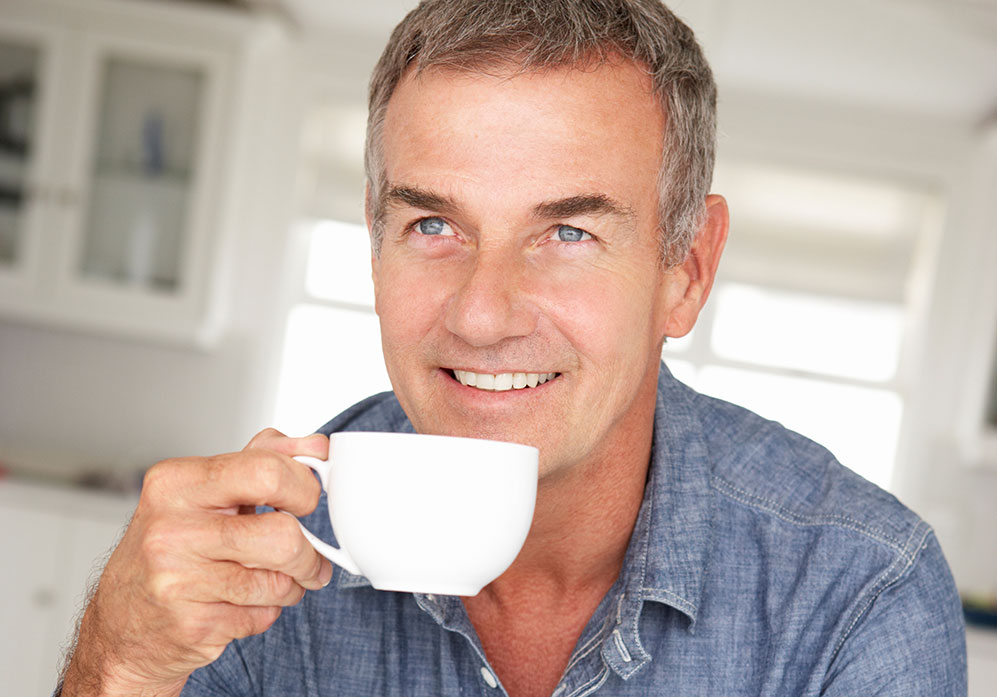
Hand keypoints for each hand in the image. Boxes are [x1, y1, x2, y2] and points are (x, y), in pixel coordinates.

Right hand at [60, 429, 332, 696]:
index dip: (304, 488)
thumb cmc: (171, 550)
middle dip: (309, 550)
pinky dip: (266, 611)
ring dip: (291, 586)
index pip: (267, 471)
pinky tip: (241, 604)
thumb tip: (314, 447)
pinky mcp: (191, 626)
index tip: (307, 501)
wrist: (121, 627)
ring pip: (279, 582)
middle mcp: (172, 530)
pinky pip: (263, 616)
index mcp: (177, 483)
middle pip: (282, 534)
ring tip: (274, 581)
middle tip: (310, 554)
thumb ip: (261, 459)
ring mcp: (178, 580)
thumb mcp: (205, 492)